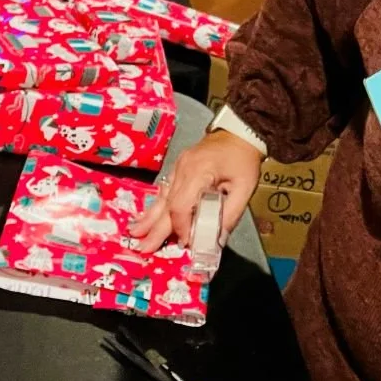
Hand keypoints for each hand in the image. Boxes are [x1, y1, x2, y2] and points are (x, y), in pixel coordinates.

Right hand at [128, 130, 262, 250]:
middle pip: (167, 204)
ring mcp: (178, 166)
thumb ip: (229, 216)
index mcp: (199, 172)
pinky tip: (147, 216)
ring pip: (162, 197)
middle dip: (156, 228)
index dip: (181, 227)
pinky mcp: (179, 167)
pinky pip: (166, 189)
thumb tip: (216, 241)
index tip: (186, 243)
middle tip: (143, 248)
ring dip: (150, 218)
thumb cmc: (244, 160)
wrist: (240, 132)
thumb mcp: (244, 189)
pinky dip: (157, 205)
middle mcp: (183, 169)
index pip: (181, 206)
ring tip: (136, 233)